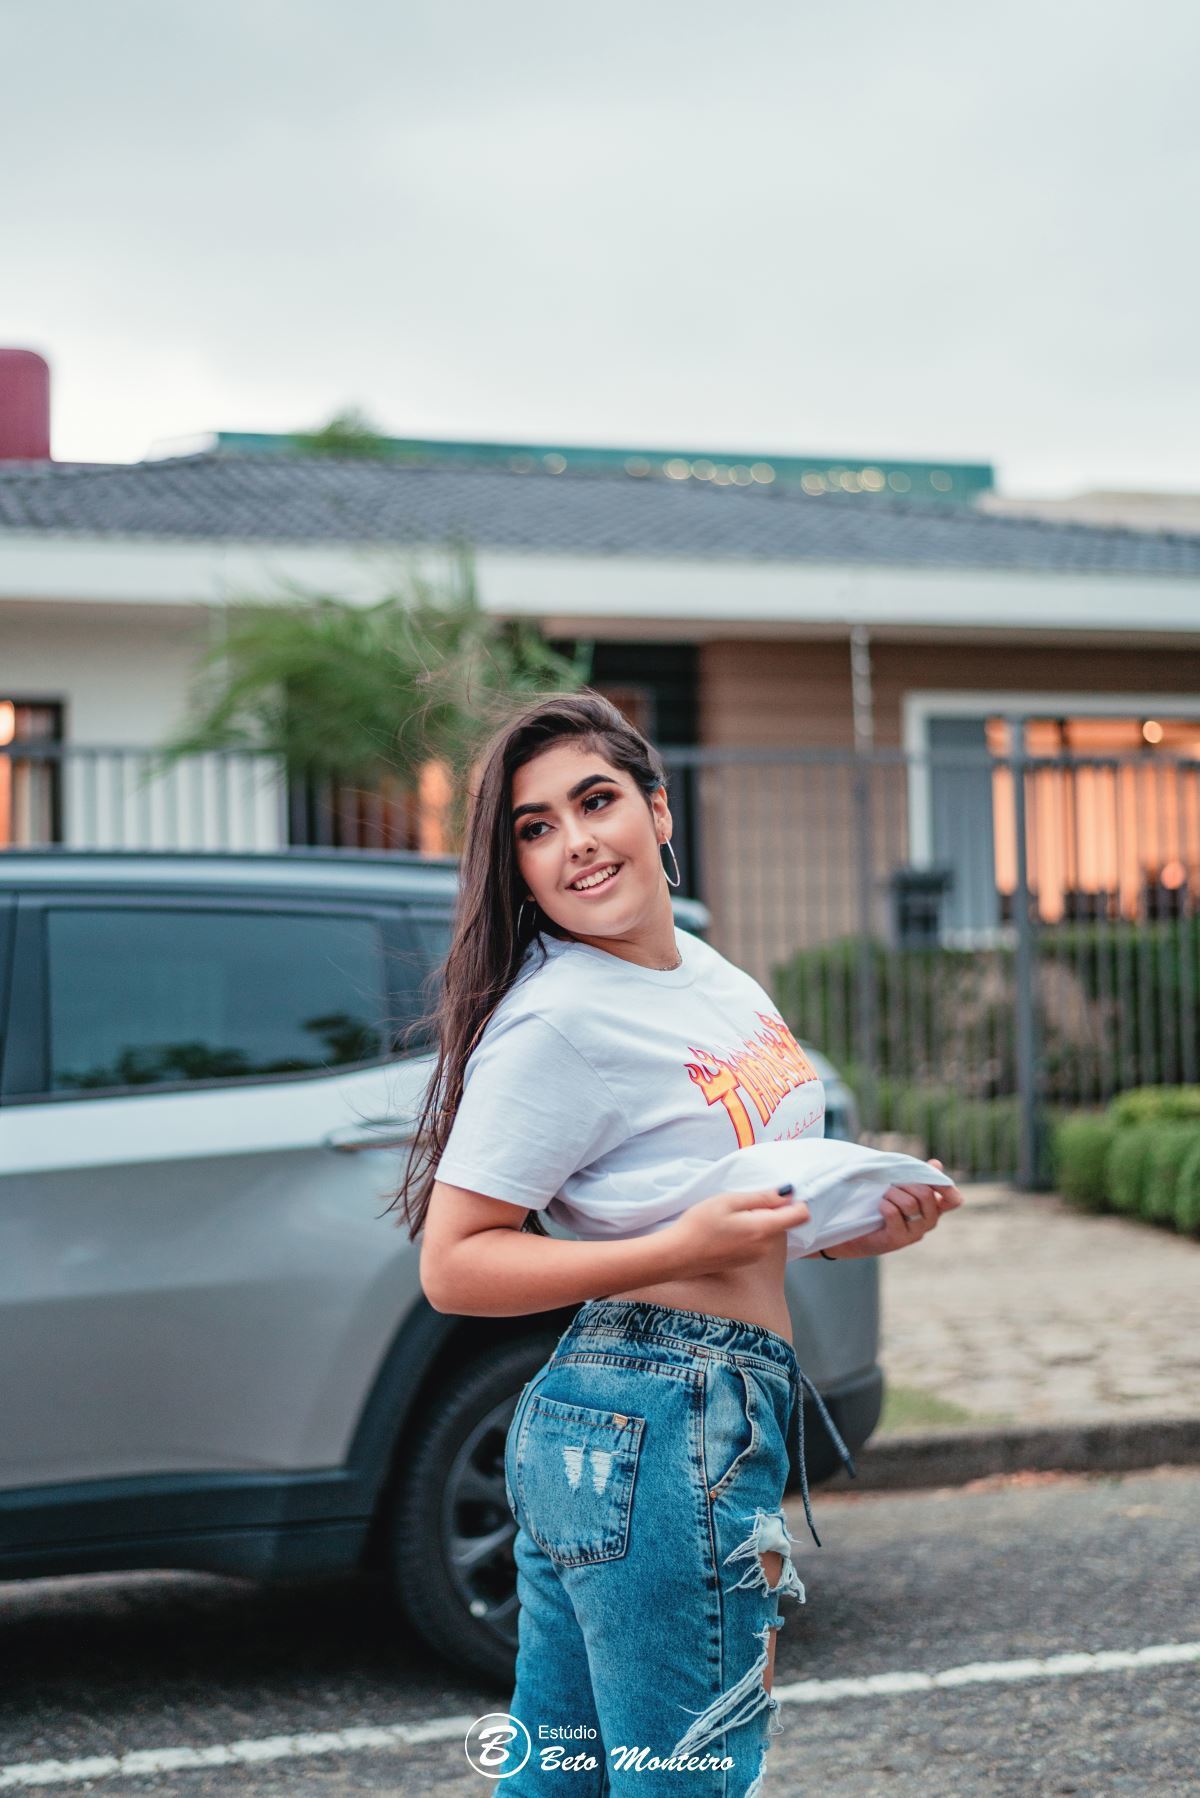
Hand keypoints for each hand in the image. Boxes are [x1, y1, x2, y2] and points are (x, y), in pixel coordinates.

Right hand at [671, 1186, 811, 1276]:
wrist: (678, 1255)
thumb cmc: (700, 1225)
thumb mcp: (728, 1201)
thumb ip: (760, 1198)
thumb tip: (786, 1193)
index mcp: (764, 1229)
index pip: (801, 1215)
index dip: (794, 1201)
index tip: (777, 1193)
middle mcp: (766, 1247)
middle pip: (784, 1222)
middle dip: (771, 1210)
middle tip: (742, 1203)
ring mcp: (757, 1257)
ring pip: (771, 1231)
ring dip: (759, 1221)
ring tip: (731, 1217)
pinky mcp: (747, 1262)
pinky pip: (759, 1242)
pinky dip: (751, 1232)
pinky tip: (728, 1230)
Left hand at [822, 1158, 963, 1259]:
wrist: (854, 1231)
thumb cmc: (878, 1205)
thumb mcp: (899, 1186)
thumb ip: (917, 1176)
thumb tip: (936, 1164)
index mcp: (933, 1207)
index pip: (953, 1200)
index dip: (946, 1187)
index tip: (929, 1176)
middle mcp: (929, 1222)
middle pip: (927, 1195)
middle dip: (906, 1183)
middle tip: (892, 1185)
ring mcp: (915, 1233)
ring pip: (910, 1204)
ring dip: (892, 1194)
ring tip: (883, 1196)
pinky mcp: (898, 1240)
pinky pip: (893, 1213)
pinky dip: (884, 1205)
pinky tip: (879, 1207)